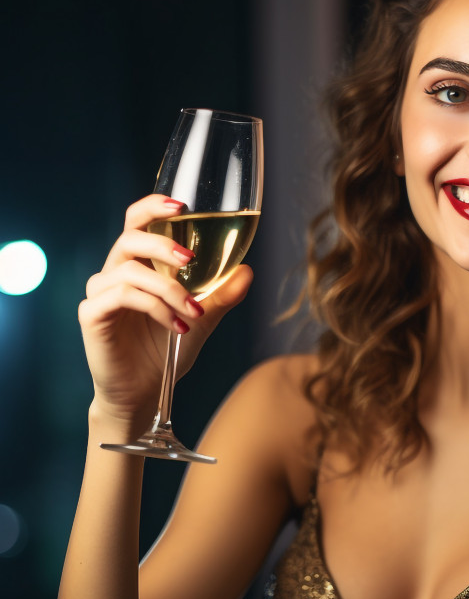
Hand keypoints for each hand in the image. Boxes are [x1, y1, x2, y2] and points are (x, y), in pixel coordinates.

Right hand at [79, 194, 252, 429]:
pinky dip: (155, 308)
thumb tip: (246, 271)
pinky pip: (123, 297)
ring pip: (131, 272)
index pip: (136, 224)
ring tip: (192, 312)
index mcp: (137, 267)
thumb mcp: (201, 319)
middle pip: (130, 239)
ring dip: (169, 290)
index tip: (181, 205)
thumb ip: (221, 295)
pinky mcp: (92, 315)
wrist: (145, 393)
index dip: (153, 207)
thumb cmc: (166, 352)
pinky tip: (177, 326)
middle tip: (191, 261)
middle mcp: (114, 274)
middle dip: (164, 246)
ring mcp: (100, 294)